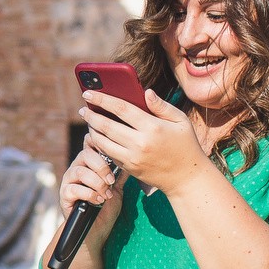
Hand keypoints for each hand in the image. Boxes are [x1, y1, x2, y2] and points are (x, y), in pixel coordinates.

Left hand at [79, 88, 215, 196]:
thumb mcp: (180, 121)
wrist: (186, 177)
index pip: (121, 109)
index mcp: (153, 127)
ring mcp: (132, 158)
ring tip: (88, 120)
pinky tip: (97, 135)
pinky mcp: (128, 168)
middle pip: (106, 126)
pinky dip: (99, 143)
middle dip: (91, 115)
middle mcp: (140, 143)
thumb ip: (161, 106)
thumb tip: (145, 91)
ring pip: (102, 142)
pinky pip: (108, 153)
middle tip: (82, 108)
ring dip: (92, 130)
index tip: (88, 92)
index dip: (102, 99)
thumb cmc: (185, 144)